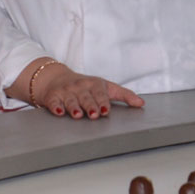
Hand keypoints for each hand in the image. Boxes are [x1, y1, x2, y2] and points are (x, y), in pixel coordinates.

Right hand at [19, 59, 143, 118]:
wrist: (55, 78)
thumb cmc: (85, 85)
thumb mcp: (105, 86)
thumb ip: (123, 95)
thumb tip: (141, 103)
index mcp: (94, 84)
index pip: (100, 93)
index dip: (103, 102)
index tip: (106, 111)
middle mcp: (80, 87)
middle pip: (86, 97)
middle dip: (90, 105)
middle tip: (94, 114)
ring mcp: (66, 91)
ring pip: (70, 100)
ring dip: (74, 107)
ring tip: (78, 115)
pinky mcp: (53, 96)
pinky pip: (53, 102)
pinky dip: (55, 107)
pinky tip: (58, 112)